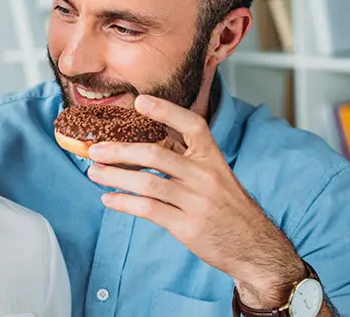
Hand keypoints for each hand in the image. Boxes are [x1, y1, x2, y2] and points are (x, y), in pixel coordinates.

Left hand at [86, 95, 307, 307]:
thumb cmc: (228, 208)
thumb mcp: (215, 177)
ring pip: (148, 182)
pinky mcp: (188, 225)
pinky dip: (124, 203)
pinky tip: (109, 199)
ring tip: (94, 172)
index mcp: (213, 158)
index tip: (140, 101)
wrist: (255, 248)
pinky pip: (149, 209)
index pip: (192, 125)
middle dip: (120, 150)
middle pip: (157, 154)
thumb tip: (143, 145)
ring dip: (115, 176)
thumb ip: (187, 160)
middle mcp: (206, 176)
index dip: (166, 111)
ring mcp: (197, 201)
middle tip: (95, 150)